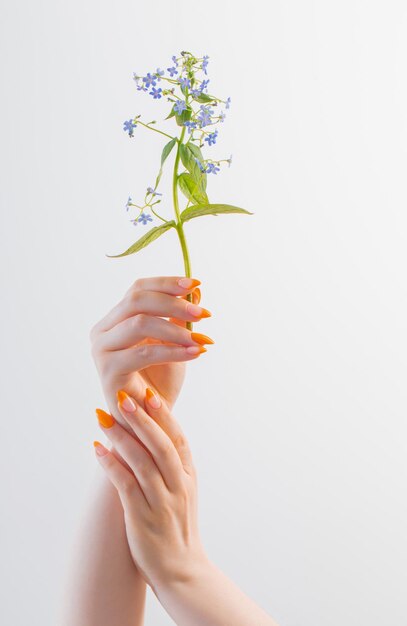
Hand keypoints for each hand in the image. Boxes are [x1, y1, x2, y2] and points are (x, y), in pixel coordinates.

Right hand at [89, 276, 213, 423]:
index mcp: (114, 319)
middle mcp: (102, 331)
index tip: (197, 284)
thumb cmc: (159, 380)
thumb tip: (196, 290)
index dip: (167, 283)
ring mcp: (101, 350)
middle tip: (203, 313)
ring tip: (202, 337)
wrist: (149, 421)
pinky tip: (196, 352)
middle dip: (174, 303)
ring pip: (140, 324)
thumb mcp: (174, 342)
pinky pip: (144, 354)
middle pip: (137, 300)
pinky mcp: (107, 372)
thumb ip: (179, 317)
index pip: (138, 289)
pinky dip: (173, 351)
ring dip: (176, 329)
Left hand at [94, 388, 207, 589]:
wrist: (182, 571)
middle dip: (142, 418)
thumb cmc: (177, 526)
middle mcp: (178, 485)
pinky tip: (97, 450)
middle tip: (124, 396)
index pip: (177, 437)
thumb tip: (153, 434)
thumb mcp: (184, 490)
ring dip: (121, 437)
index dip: (163, 415)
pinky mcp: (142, 517)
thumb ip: (172, 464)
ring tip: (103, 417)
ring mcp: (162, 501)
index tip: (148, 392)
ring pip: (141, 461)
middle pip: (160, 444)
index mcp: (188, 475)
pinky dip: (111, 465)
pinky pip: (125, 485)